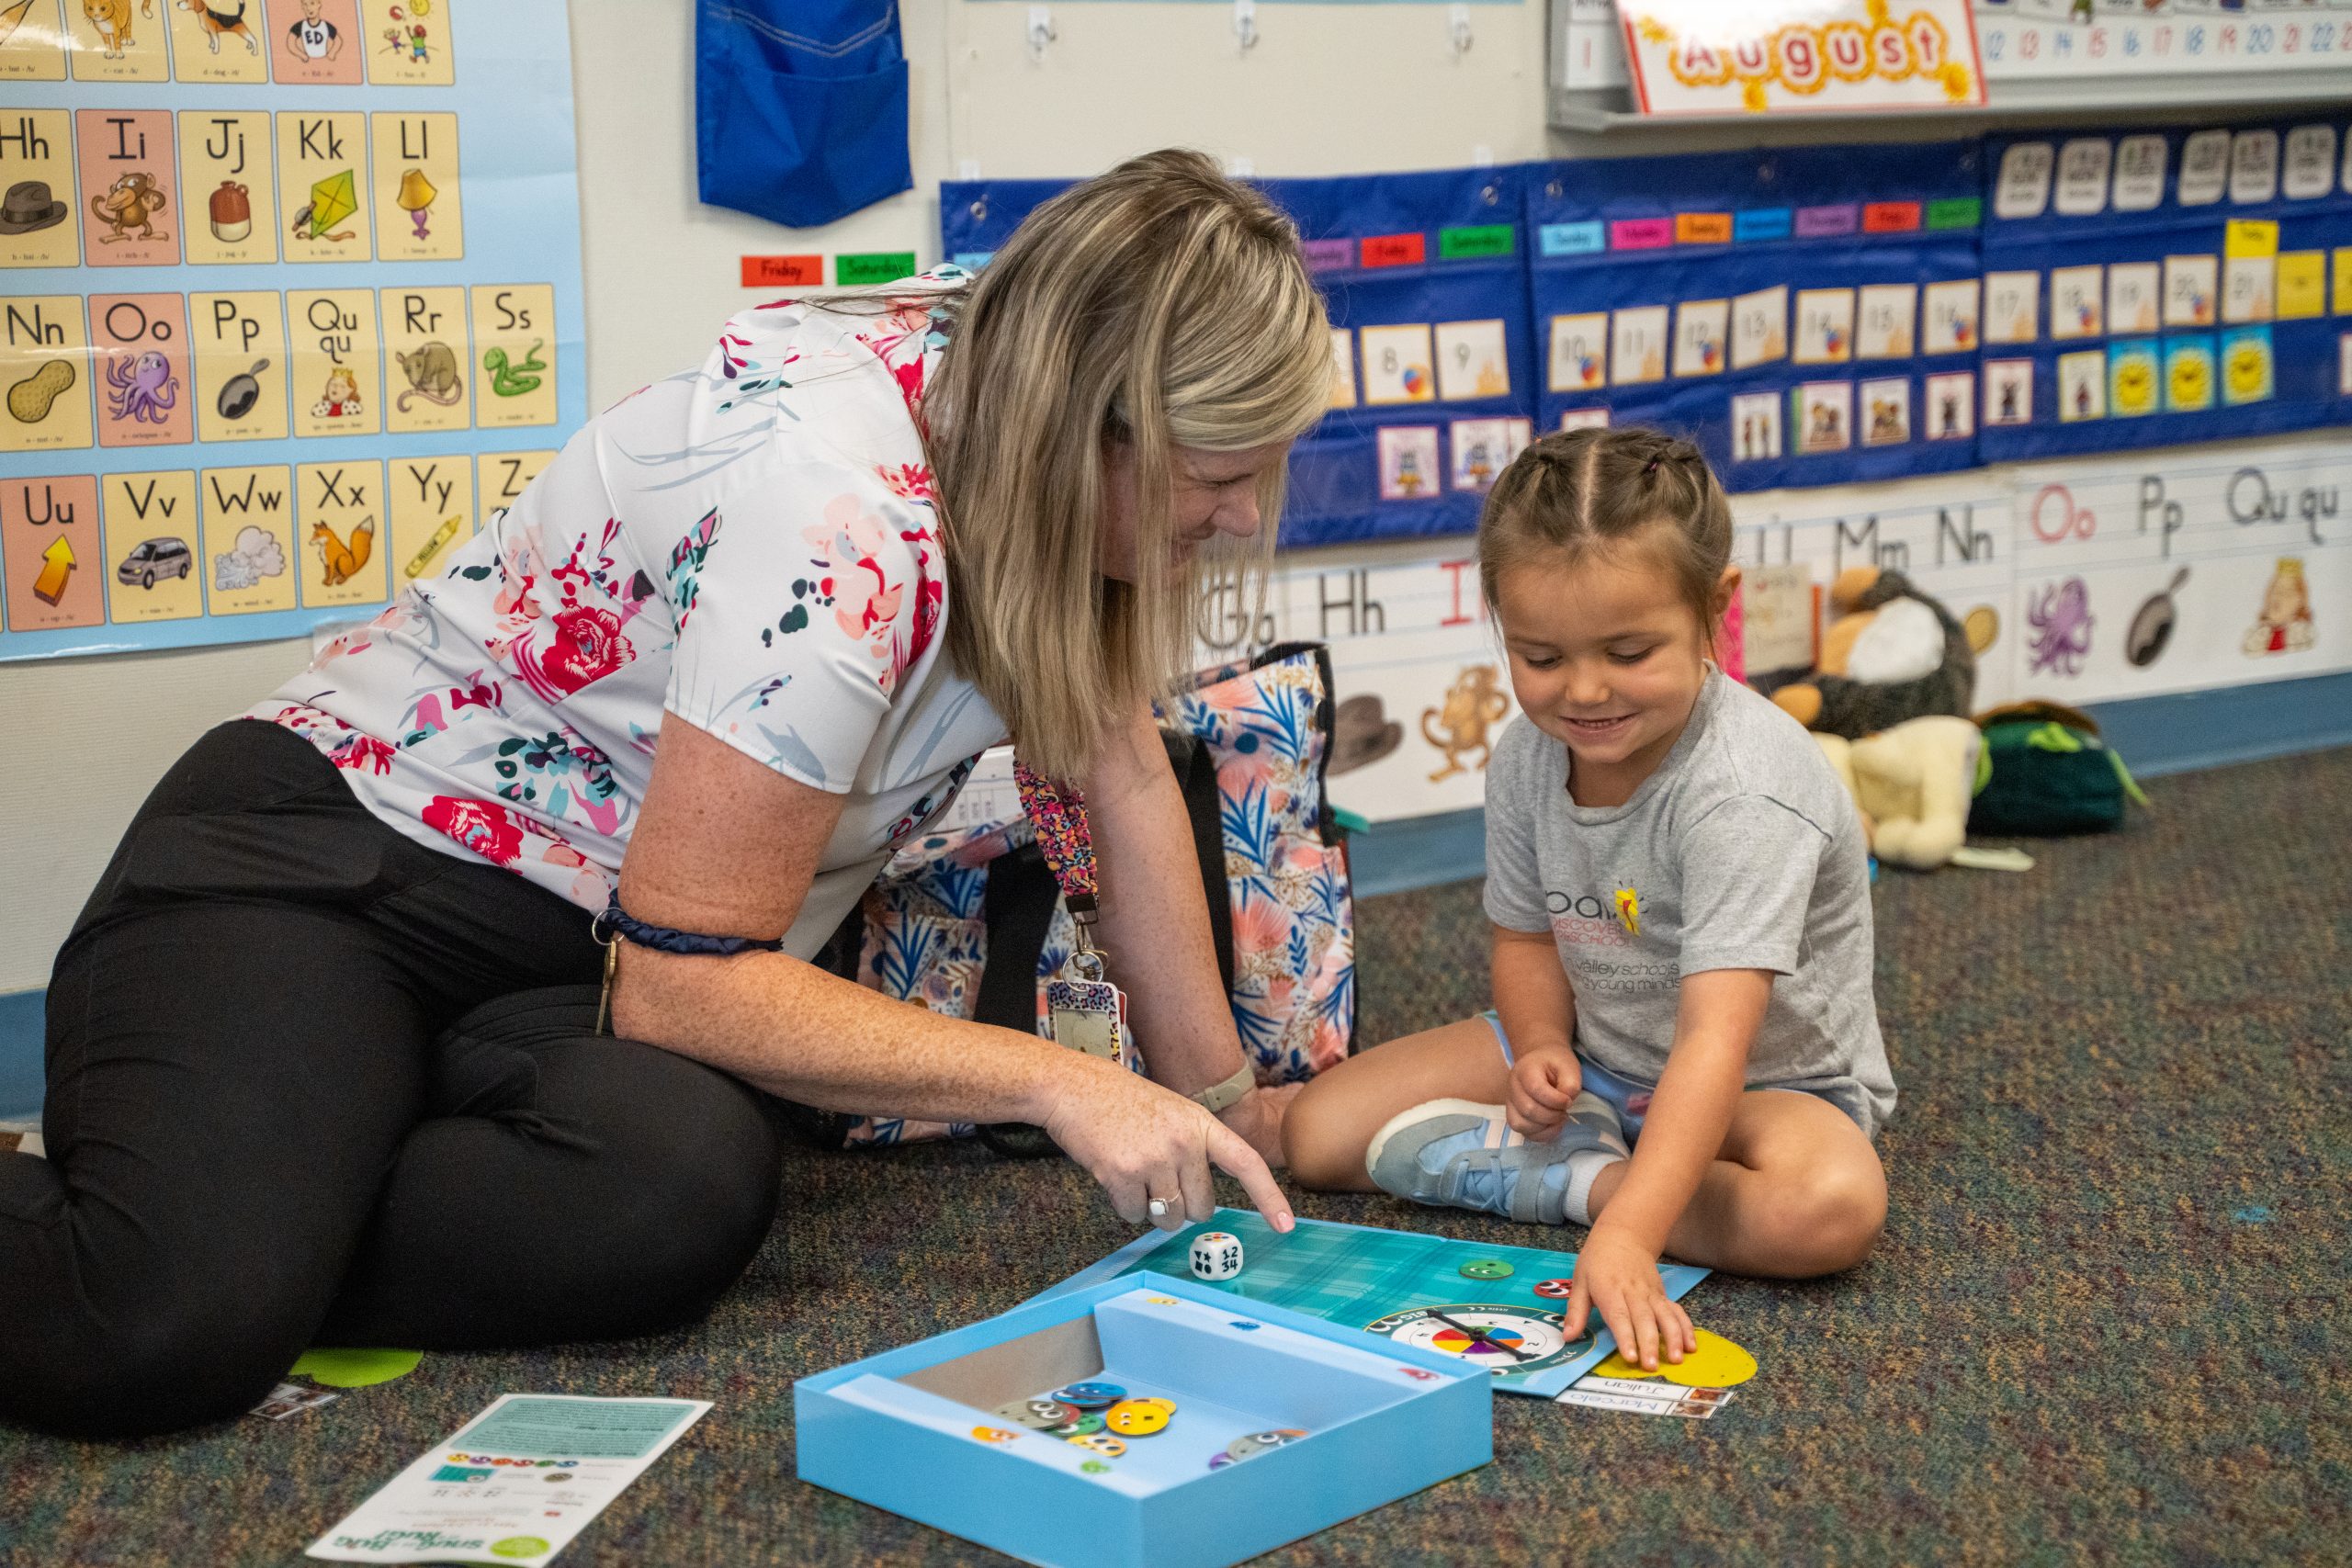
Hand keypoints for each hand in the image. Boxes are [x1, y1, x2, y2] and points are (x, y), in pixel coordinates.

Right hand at [1040, 1053, 1295, 1234]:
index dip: (1268, 1197)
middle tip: (1158, 1179)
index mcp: (1201, 1124)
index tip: (1286, 1225)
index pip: (1246, 1163)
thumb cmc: (1119, 1101)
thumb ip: (1193, 1149)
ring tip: (1133, 1173)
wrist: (1072, 1088)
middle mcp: (1185, 1143)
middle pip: (1201, 1208)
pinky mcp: (1124, 1175)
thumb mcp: (1171, 1112)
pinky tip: (1112, 1176)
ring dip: (1152, 1209)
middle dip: (1182, 1206)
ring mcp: (1155, 1159)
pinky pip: (1135, 1216)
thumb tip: (1201, 1204)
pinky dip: (1124, 1206)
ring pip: (1168, 1217)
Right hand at [1505, 1044, 1580, 1138]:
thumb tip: (1565, 1104)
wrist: (1541, 1062)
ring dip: (1544, 1126)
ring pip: (1521, 1125)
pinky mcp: (1514, 1115)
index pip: (1535, 1089)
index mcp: (1525, 1070)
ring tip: (1558, 1118)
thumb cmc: (1555, 1064)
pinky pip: (1523, 1133)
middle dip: (1552, 1115)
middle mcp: (1512, 1086)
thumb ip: (1570, 1084)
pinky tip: (1552, 1125)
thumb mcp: (1569, 1067)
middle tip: (1565, 1110)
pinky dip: (1540, 1134)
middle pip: (1528, 1109)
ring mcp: (1510, 1102)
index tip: (1568, 1100)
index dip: (1555, 1100)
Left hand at [1564, 1223, 1694, 1373]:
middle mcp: (1633, 1292)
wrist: (1623, 1235)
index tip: (1630, 1357)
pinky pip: (1676, 1311)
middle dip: (1649, 1343)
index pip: (1619, 1316)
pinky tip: (1690, 1344)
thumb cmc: (1597, 1261)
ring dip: (1672, 1337)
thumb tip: (1568, 1337)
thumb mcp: (1580, 1281)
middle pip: (1644, 1319)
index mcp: (1609, 1289)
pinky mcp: (1662, 1294)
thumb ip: (1576, 1311)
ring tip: (1676, 1358)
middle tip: (1651, 1366)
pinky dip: (1685, 1327)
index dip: (1625, 1337)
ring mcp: (1651, 1293)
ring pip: (1665, 1316)